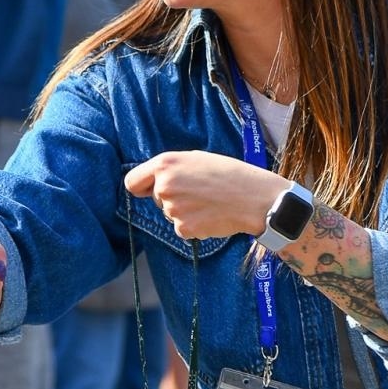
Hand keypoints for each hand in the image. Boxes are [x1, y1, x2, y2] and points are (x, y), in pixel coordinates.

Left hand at [124, 151, 289, 239]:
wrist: (254, 198)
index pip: (133, 182)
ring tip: (209, 202)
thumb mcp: (196, 159)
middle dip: (172, 198)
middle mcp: (164, 186)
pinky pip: (182, 229)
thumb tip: (155, 182)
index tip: (149, 191)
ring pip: (170, 214)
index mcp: (165, 164)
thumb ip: (171, 169)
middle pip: (156, 199)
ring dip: (185, 212)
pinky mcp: (184, 228)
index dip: (142, 187)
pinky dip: (195, 226)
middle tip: (199, 192)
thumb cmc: (229, 174)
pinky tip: (212, 216)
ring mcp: (172, 209)